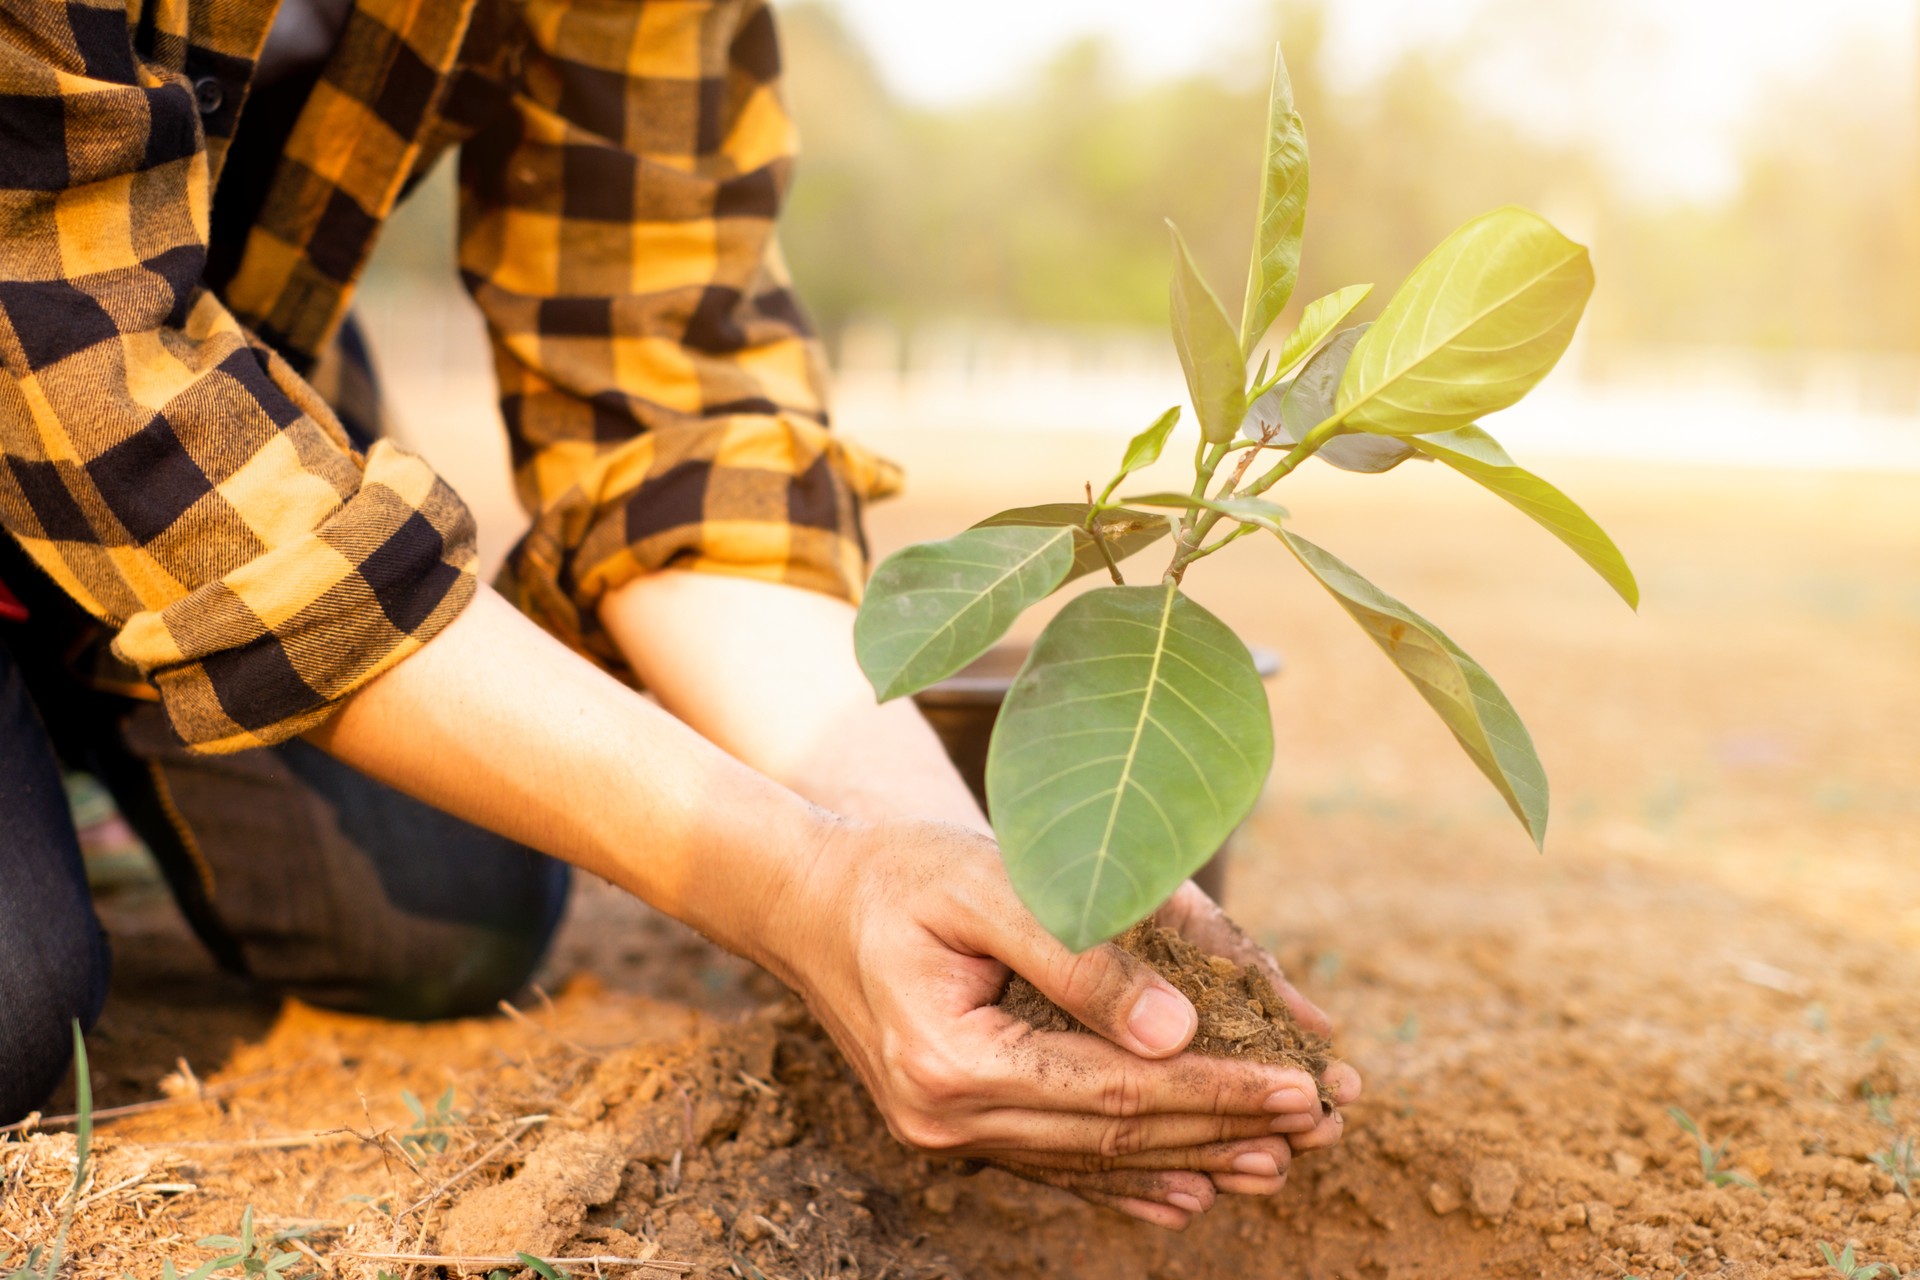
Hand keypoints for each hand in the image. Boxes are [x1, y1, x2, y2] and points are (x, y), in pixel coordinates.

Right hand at [749, 818, 1332, 1229]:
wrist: (807, 901)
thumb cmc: (899, 873)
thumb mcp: (989, 884)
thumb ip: (1083, 955)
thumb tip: (1179, 1028)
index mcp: (951, 1057)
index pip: (1115, 1089)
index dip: (1218, 1087)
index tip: (1303, 1081)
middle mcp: (945, 1117)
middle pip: (1114, 1136)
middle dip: (1228, 1125)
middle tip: (1324, 1118)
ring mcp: (946, 1134)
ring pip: (1094, 1158)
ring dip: (1194, 1157)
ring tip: (1284, 1157)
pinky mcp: (955, 1128)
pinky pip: (1056, 1166)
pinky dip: (1128, 1182)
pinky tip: (1189, 1194)